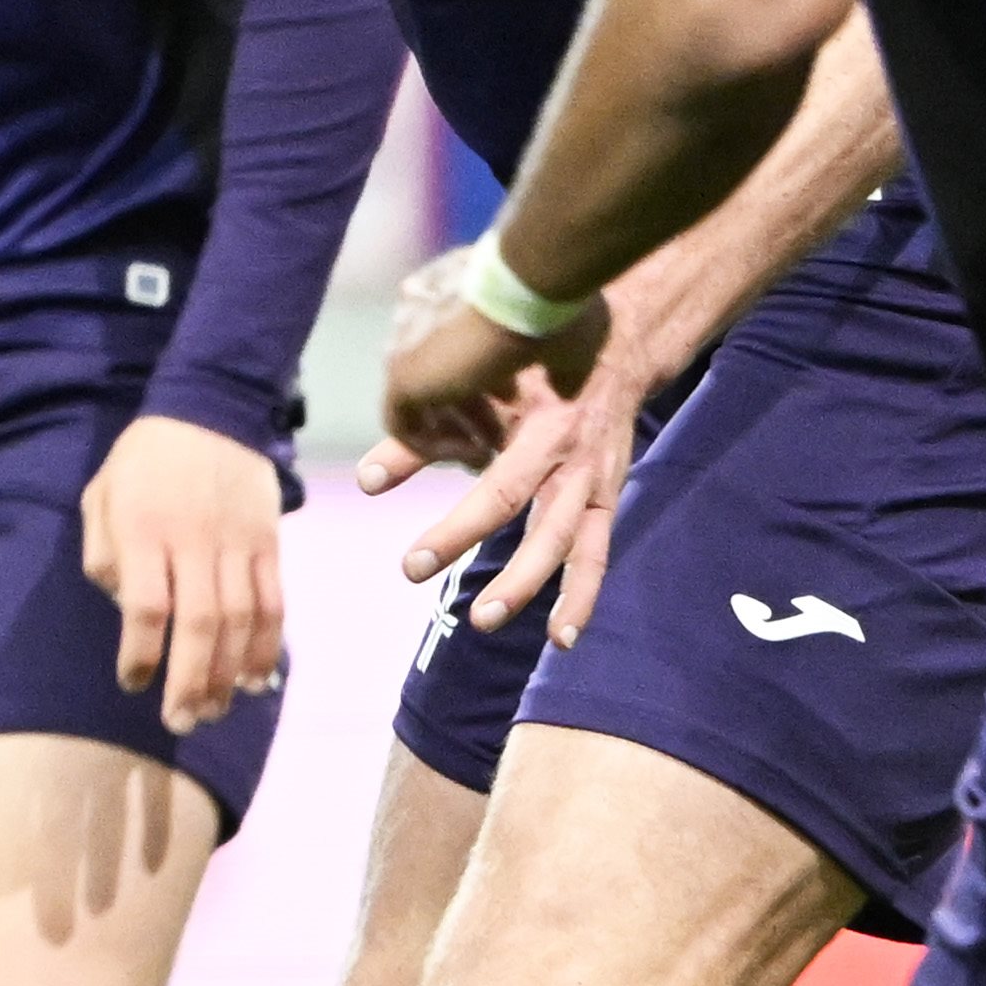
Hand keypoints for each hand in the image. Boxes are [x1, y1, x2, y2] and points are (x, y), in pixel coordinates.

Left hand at [79, 409, 286, 732]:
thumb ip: (103, 554)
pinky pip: (273, 602)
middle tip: (181, 722)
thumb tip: (126, 610)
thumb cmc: (143, 461)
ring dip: (230, 673)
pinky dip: (268, 645)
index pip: (146, 607)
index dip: (141, 653)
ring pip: (241, 620)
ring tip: (215, 709)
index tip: (133, 683)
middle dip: (191, 680)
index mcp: (145, 532)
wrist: (210, 408)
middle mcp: (195, 542)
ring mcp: (239, 543)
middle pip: (200, 624)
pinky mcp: (270, 542)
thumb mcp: (101, 495)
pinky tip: (257, 678)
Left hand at [364, 245, 591, 476]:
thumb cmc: (559, 308)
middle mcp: (419, 316)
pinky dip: (435, 447)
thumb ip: (556, 364)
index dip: (485, 384)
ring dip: (453, 434)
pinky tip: (475, 453)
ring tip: (487, 454)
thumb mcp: (565, 339)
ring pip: (420, 404)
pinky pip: (404, 427)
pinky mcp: (401, 376)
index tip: (514, 403)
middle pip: (436, 377)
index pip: (455, 350)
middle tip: (498, 440)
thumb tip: (564, 387)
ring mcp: (405, 346)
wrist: (536, 287)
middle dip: (469, 415)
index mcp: (452, 299)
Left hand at [380, 347, 643, 645]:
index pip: (498, 494)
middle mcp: (575, 464)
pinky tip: (563, 637)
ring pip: (575, 549)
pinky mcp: (608, 500)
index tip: (413, 566)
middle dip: (506, 577)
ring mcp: (597, 486)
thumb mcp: (480, 392)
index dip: (456, 533)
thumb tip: (368, 484)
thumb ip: (421, 439)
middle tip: (465, 616)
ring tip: (491, 625)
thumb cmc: (529, 371)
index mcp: (542, 433)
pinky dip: (582, 596)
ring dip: (538, 591)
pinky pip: (597, 554)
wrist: (617, 347)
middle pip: (541, 529)